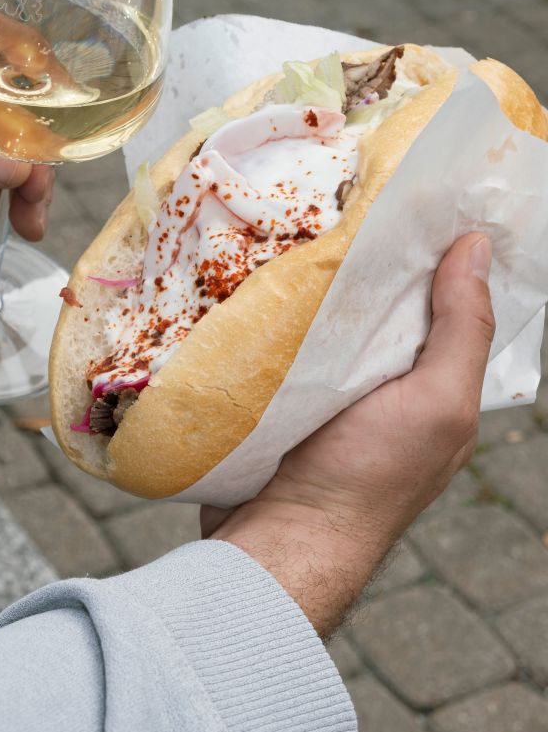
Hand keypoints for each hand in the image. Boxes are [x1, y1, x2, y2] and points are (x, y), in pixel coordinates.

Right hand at [203, 233, 494, 635]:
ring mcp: (322, 386)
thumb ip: (461, 329)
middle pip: (379, 300)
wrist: (276, 541)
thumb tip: (477, 246)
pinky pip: (277, 334)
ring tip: (292, 212)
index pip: (441, 301)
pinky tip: (254, 265)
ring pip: (323, 312)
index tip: (414, 193)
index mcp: (430, 384)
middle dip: (365, 252)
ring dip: (309, 274)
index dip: (434, 250)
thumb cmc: (367, 477)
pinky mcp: (272, 389)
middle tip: (341, 190)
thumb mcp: (437, 402)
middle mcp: (380, 382)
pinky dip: (272, 304)